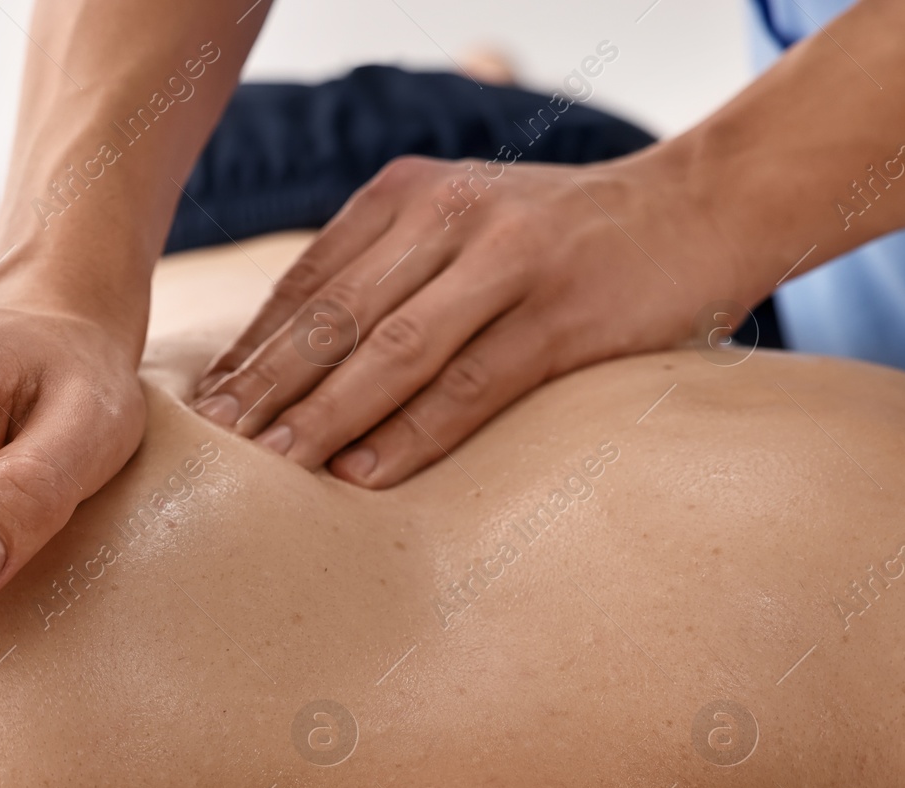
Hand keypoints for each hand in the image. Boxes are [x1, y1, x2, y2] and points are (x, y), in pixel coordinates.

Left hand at [190, 150, 752, 485]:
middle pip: (336, 316)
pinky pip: (470, 384)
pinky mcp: (563, 313)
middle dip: (267, 385)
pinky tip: (364, 473)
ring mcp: (509, 262)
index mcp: (408, 196)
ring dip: (325, 415)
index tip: (203, 407)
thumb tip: (290, 362)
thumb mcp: (461, 223)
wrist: (701, 204)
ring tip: (271, 466)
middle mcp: (449, 217)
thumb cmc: (559, 235)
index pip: (307, 282)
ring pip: (394, 350)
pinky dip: (413, 433)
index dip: (251, 348)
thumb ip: (385, 272)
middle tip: (212, 443)